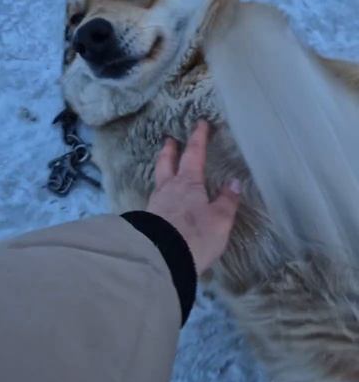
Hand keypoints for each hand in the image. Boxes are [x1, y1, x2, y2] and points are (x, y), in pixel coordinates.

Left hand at [147, 121, 240, 274]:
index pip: (194, 154)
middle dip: (170, 150)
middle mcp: (169, 189)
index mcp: (188, 183)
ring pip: (159, 180)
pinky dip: (160, 193)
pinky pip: (155, 199)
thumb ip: (226, 201)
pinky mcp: (148, 220)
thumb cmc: (195, 236)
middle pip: (167, 163)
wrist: (161, 258)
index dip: (198, 138)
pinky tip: (162, 199)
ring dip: (162, 170)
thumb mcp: (219, 219)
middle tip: (169, 139)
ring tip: (164, 168)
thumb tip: (234, 182)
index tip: (200, 124)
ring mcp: (155, 204)